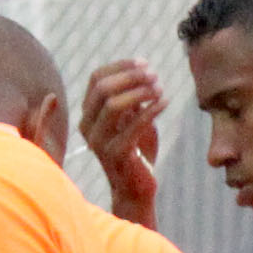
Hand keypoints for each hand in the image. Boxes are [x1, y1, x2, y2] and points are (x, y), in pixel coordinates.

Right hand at [79, 59, 165, 227]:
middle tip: (155, 75)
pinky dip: (151, 109)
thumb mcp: (132, 119)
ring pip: (114, 104)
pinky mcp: (115, 154)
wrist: (136, 188)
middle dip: (131, 76)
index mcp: (88, 115)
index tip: (146, 64)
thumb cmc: (136, 150)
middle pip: (102, 88)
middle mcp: (88, 127)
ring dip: (141, 91)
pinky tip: (165, 102)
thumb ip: (131, 97)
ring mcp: (99, 142)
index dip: (121, 66)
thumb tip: (141, 70)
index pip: (96, 78)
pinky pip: (133, 125)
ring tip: (160, 89)